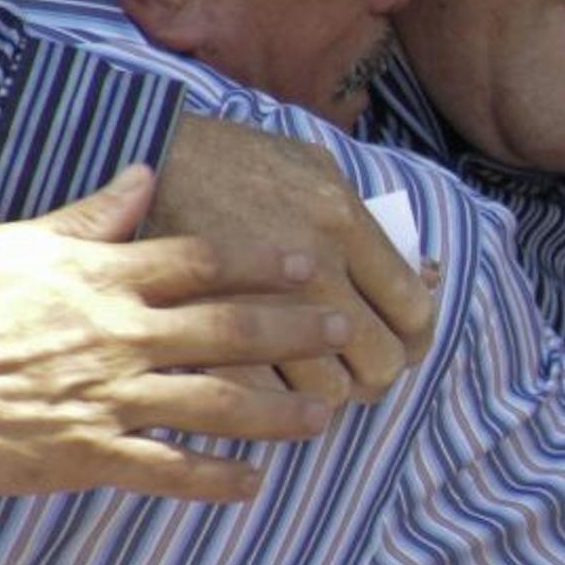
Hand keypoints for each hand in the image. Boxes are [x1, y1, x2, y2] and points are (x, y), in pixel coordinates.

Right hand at [0, 164, 347, 500]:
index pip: (203, 261)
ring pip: (214, 403)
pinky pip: (165, 469)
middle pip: (228, 329)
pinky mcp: (86, 454)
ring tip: (327, 415)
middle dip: (294, 331)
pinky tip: (253, 484)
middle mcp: (119, 335)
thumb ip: (92, 217)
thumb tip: (144, 174)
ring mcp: (107, 398)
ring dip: (277, 410)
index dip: (264, 262)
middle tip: (344, 332)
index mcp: (104, 278)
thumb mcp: (18, 242)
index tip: (313, 262)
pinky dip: (213, 478)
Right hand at [146, 114, 436, 405]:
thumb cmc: (233, 157)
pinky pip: (263, 399)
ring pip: (327, 391)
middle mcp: (311, 266)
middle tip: (361, 368)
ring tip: (318, 388)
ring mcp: (258, 306)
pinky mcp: (212, 329)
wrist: (144, 154)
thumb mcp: (312, 163)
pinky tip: (269, 405)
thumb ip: (364, 218)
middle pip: (379, 360)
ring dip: (329, 396)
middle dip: (378, 373)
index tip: (405, 341)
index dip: (418, 337)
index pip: (413, 307)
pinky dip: (273, 410)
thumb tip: (420, 272)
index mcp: (340, 218)